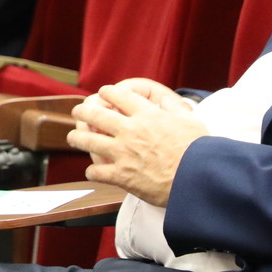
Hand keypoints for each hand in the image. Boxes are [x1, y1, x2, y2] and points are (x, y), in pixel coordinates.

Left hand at [68, 82, 206, 206]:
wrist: (198, 179)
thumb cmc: (200, 151)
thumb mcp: (192, 121)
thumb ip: (175, 108)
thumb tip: (165, 100)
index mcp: (147, 115)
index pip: (119, 96)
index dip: (108, 92)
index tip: (103, 93)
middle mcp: (130, 131)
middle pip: (96, 115)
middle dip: (83, 111)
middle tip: (78, 111)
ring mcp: (123, 153)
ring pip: (89, 141)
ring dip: (77, 138)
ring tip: (72, 137)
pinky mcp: (121, 175)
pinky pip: (97, 172)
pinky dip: (92, 171)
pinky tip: (91, 172)